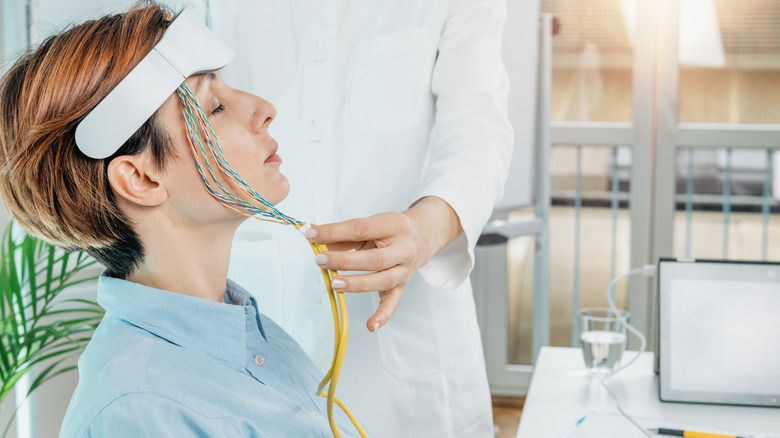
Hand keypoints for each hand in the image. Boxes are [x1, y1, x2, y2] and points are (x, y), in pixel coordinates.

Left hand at [306, 197, 461, 331]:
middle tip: (320, 260)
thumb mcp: (370, 225)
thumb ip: (343, 235)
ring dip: (356, 284)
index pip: (361, 228)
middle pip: (374, 258)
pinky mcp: (403, 286)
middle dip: (345, 261)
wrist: (421, 236)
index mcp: (395, 225)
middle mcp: (404, 248)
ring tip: (334, 284)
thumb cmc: (389, 230)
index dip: (334, 232)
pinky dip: (382, 315)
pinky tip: (371, 325)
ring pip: (382, 280)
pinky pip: (393, 303)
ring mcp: (405, 269)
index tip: (311, 234)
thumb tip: (316, 242)